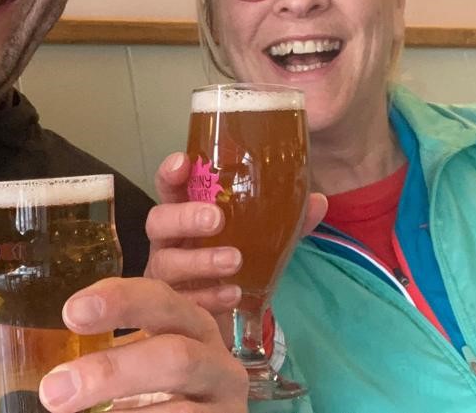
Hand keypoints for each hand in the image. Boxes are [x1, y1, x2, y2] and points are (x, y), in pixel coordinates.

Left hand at [0, 278, 248, 411]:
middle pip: (170, 309)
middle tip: (61, 363)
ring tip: (61, 402)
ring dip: (117, 382)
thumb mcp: (107, 358)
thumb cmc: (146, 391)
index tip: (73, 309)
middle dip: (118, 319)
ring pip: (177, 362)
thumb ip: (50, 340)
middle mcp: (204, 334)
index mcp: (172, 306)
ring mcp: (222, 380)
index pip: (167, 258)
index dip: (128, 278)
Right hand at [144, 152, 327, 314]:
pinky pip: (184, 301)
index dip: (170, 174)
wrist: (230, 313)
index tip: (183, 163)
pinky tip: (232, 293)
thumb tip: (318, 201)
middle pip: (158, 221)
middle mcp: (168, 241)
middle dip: (184, 217)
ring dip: (200, 260)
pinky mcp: (174, 308)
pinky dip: (209, 297)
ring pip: (166, 264)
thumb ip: (287, 218)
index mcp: (184, 214)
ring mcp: (166, 276)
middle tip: (216, 218)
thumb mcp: (261, 235)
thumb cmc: (237, 258)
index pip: (168, 187)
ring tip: (234, 260)